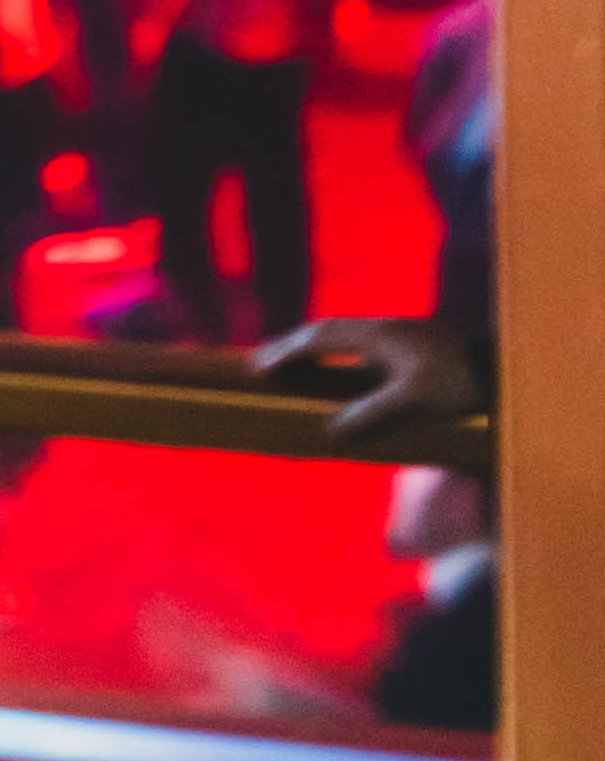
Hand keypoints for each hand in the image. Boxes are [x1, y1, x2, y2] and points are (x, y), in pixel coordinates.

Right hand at [254, 312, 485, 451]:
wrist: (501, 373)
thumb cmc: (457, 384)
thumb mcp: (412, 401)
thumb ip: (370, 414)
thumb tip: (329, 430)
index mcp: (378, 334)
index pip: (320, 338)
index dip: (287, 352)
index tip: (259, 367)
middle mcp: (383, 329)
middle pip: (327, 333)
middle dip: (294, 348)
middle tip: (264, 364)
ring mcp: (397, 338)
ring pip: (345, 340)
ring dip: (317, 353)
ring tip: (294, 371)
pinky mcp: (410, 351)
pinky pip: (362, 353)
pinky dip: (340, 363)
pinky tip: (340, 381)